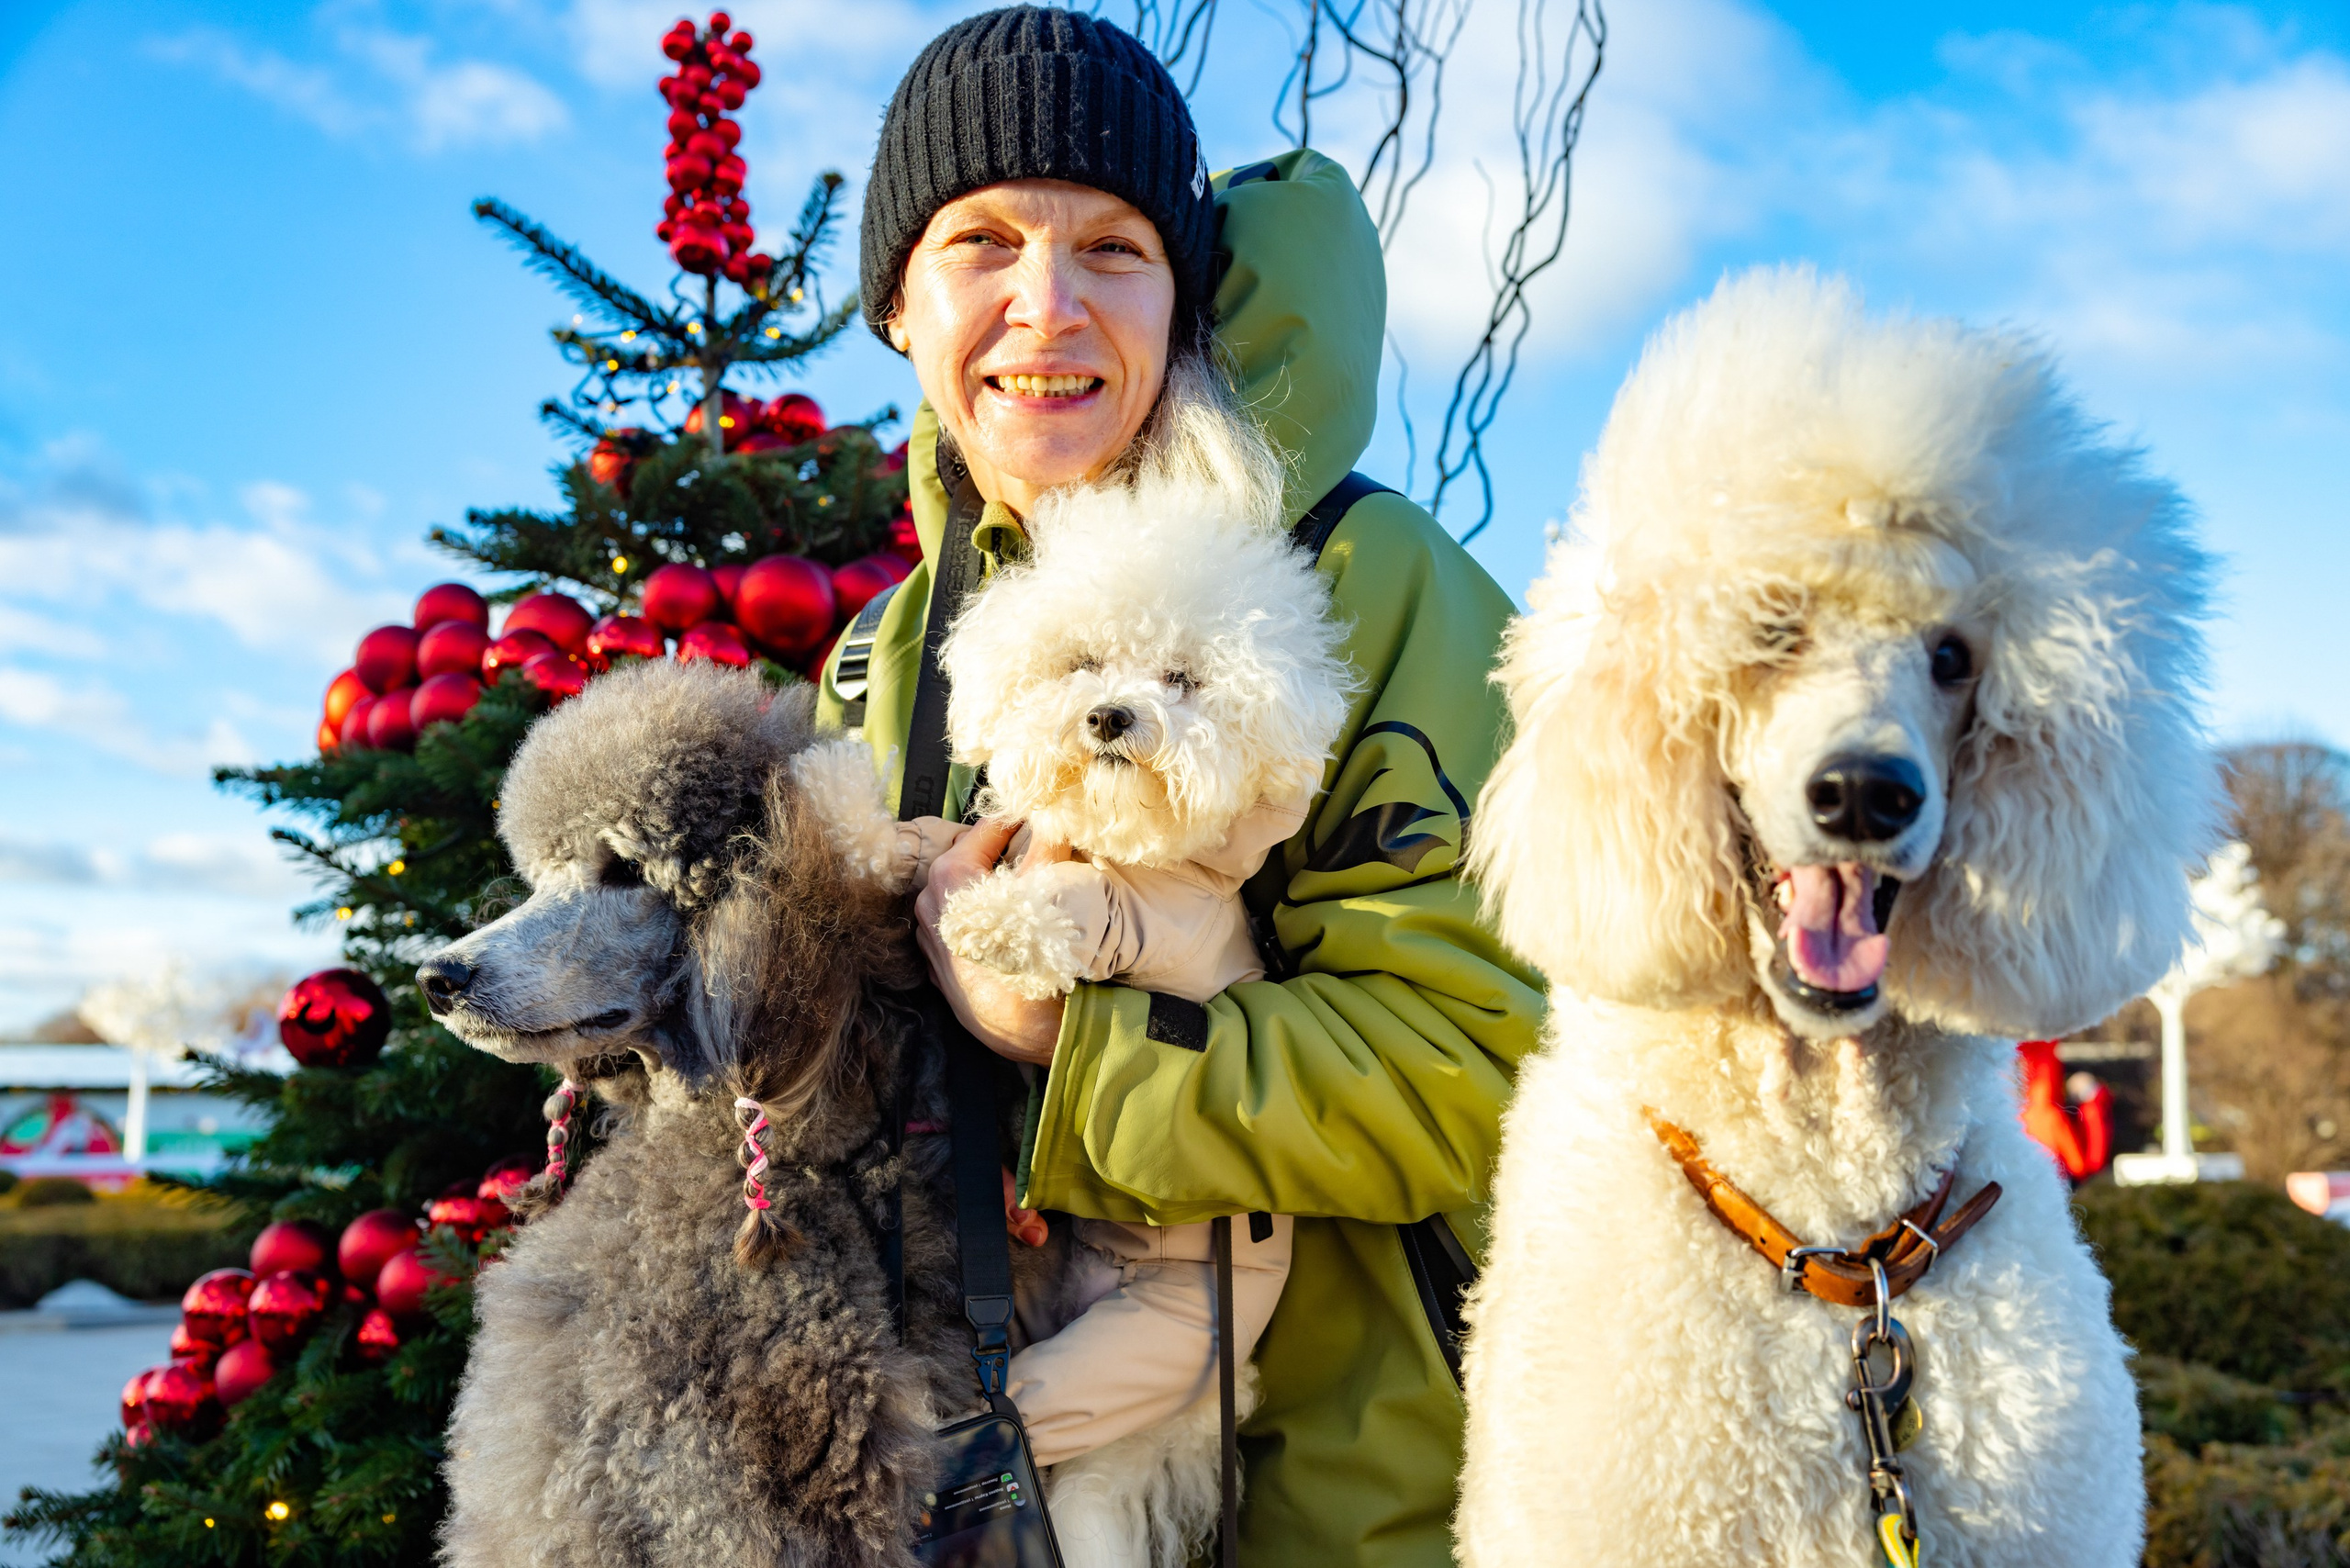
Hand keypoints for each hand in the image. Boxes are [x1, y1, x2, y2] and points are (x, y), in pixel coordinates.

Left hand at [915, 817, 1065, 1064]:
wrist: (1025, 1028)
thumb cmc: (1033, 956)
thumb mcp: (1045, 890)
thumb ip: (1047, 845)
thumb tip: (1052, 817)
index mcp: (949, 876)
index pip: (984, 831)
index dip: (1013, 822)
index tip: (1034, 816)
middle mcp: (928, 903)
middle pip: (965, 861)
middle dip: (995, 854)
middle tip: (1028, 850)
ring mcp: (928, 937)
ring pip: (957, 895)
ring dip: (983, 888)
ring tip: (1017, 889)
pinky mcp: (936, 966)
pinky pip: (954, 927)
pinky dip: (974, 919)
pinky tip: (1001, 926)